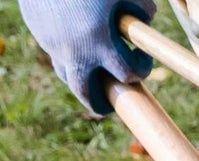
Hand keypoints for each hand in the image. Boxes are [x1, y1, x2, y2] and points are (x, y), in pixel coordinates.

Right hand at [17, 0, 155, 116]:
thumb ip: (140, 5)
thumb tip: (149, 18)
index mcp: (97, 40)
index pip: (127, 73)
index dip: (141, 68)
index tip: (141, 57)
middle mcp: (74, 49)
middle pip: (88, 95)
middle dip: (101, 103)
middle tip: (111, 102)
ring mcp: (52, 43)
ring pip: (68, 77)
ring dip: (83, 82)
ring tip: (94, 77)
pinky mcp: (39, 33)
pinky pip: (55, 55)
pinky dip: (68, 60)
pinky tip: (78, 50)